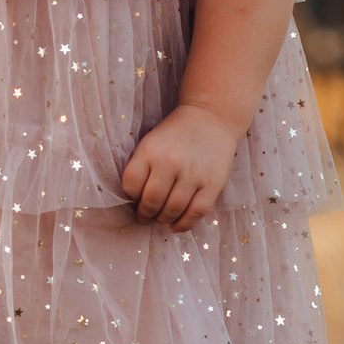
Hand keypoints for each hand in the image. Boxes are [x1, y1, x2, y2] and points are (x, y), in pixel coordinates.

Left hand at [118, 104, 240, 227]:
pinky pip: (196, 212)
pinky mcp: (213, 183)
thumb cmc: (175, 134)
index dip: (130, 198)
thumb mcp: (151, 142)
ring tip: (160, 219)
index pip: (131, 186)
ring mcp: (193, 174)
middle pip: (151, 201)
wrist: (211, 118)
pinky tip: (175, 226)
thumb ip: (141, 167)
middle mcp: (170, 162)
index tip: (135, 200)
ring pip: (173, 210)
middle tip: (145, 216)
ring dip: (163, 220)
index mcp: (150, 151)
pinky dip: (184, 224)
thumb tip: (134, 201)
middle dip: (145, 214)